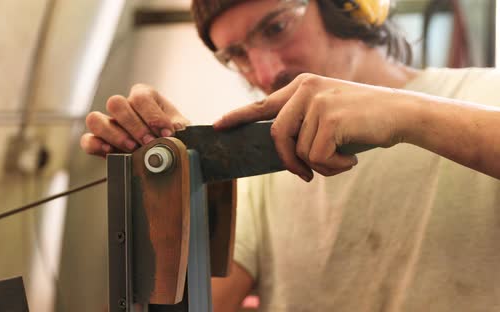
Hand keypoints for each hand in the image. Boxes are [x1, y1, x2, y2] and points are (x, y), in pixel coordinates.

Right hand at [80, 84, 189, 156]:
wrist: (170, 154)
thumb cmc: (175, 137)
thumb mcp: (182, 130)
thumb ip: (180, 129)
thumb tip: (175, 135)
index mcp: (145, 97)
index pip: (140, 96)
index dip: (153, 115)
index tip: (167, 132)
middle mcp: (124, 107)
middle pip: (115, 104)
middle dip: (134, 125)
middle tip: (149, 142)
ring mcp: (110, 123)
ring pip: (95, 119)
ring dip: (114, 134)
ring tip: (132, 149)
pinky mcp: (101, 142)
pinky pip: (88, 140)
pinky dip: (96, 145)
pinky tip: (111, 152)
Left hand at [214, 74, 407, 180]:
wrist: (402, 114)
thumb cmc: (364, 121)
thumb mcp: (329, 116)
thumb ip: (304, 125)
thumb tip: (283, 153)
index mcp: (302, 86)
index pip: (262, 104)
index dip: (238, 117)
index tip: (217, 126)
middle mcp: (305, 89)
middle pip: (277, 135)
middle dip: (289, 161)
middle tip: (304, 175)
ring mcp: (317, 101)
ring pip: (300, 151)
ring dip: (321, 165)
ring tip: (344, 158)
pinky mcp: (330, 118)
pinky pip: (317, 158)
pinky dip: (334, 167)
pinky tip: (352, 159)